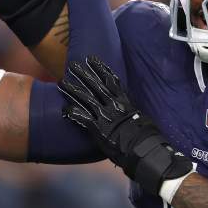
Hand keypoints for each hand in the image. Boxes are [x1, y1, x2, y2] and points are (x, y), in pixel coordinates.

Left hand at [59, 57, 192, 194]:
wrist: (143, 148)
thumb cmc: (145, 137)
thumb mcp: (141, 119)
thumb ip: (132, 113)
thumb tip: (132, 113)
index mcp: (124, 101)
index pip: (111, 80)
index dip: (101, 68)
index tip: (92, 59)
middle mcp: (113, 105)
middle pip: (96, 85)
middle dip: (84, 74)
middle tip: (73, 64)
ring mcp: (105, 116)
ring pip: (86, 99)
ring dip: (73, 90)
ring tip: (62, 82)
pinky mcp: (98, 129)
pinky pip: (83, 118)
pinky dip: (73, 113)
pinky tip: (64, 109)